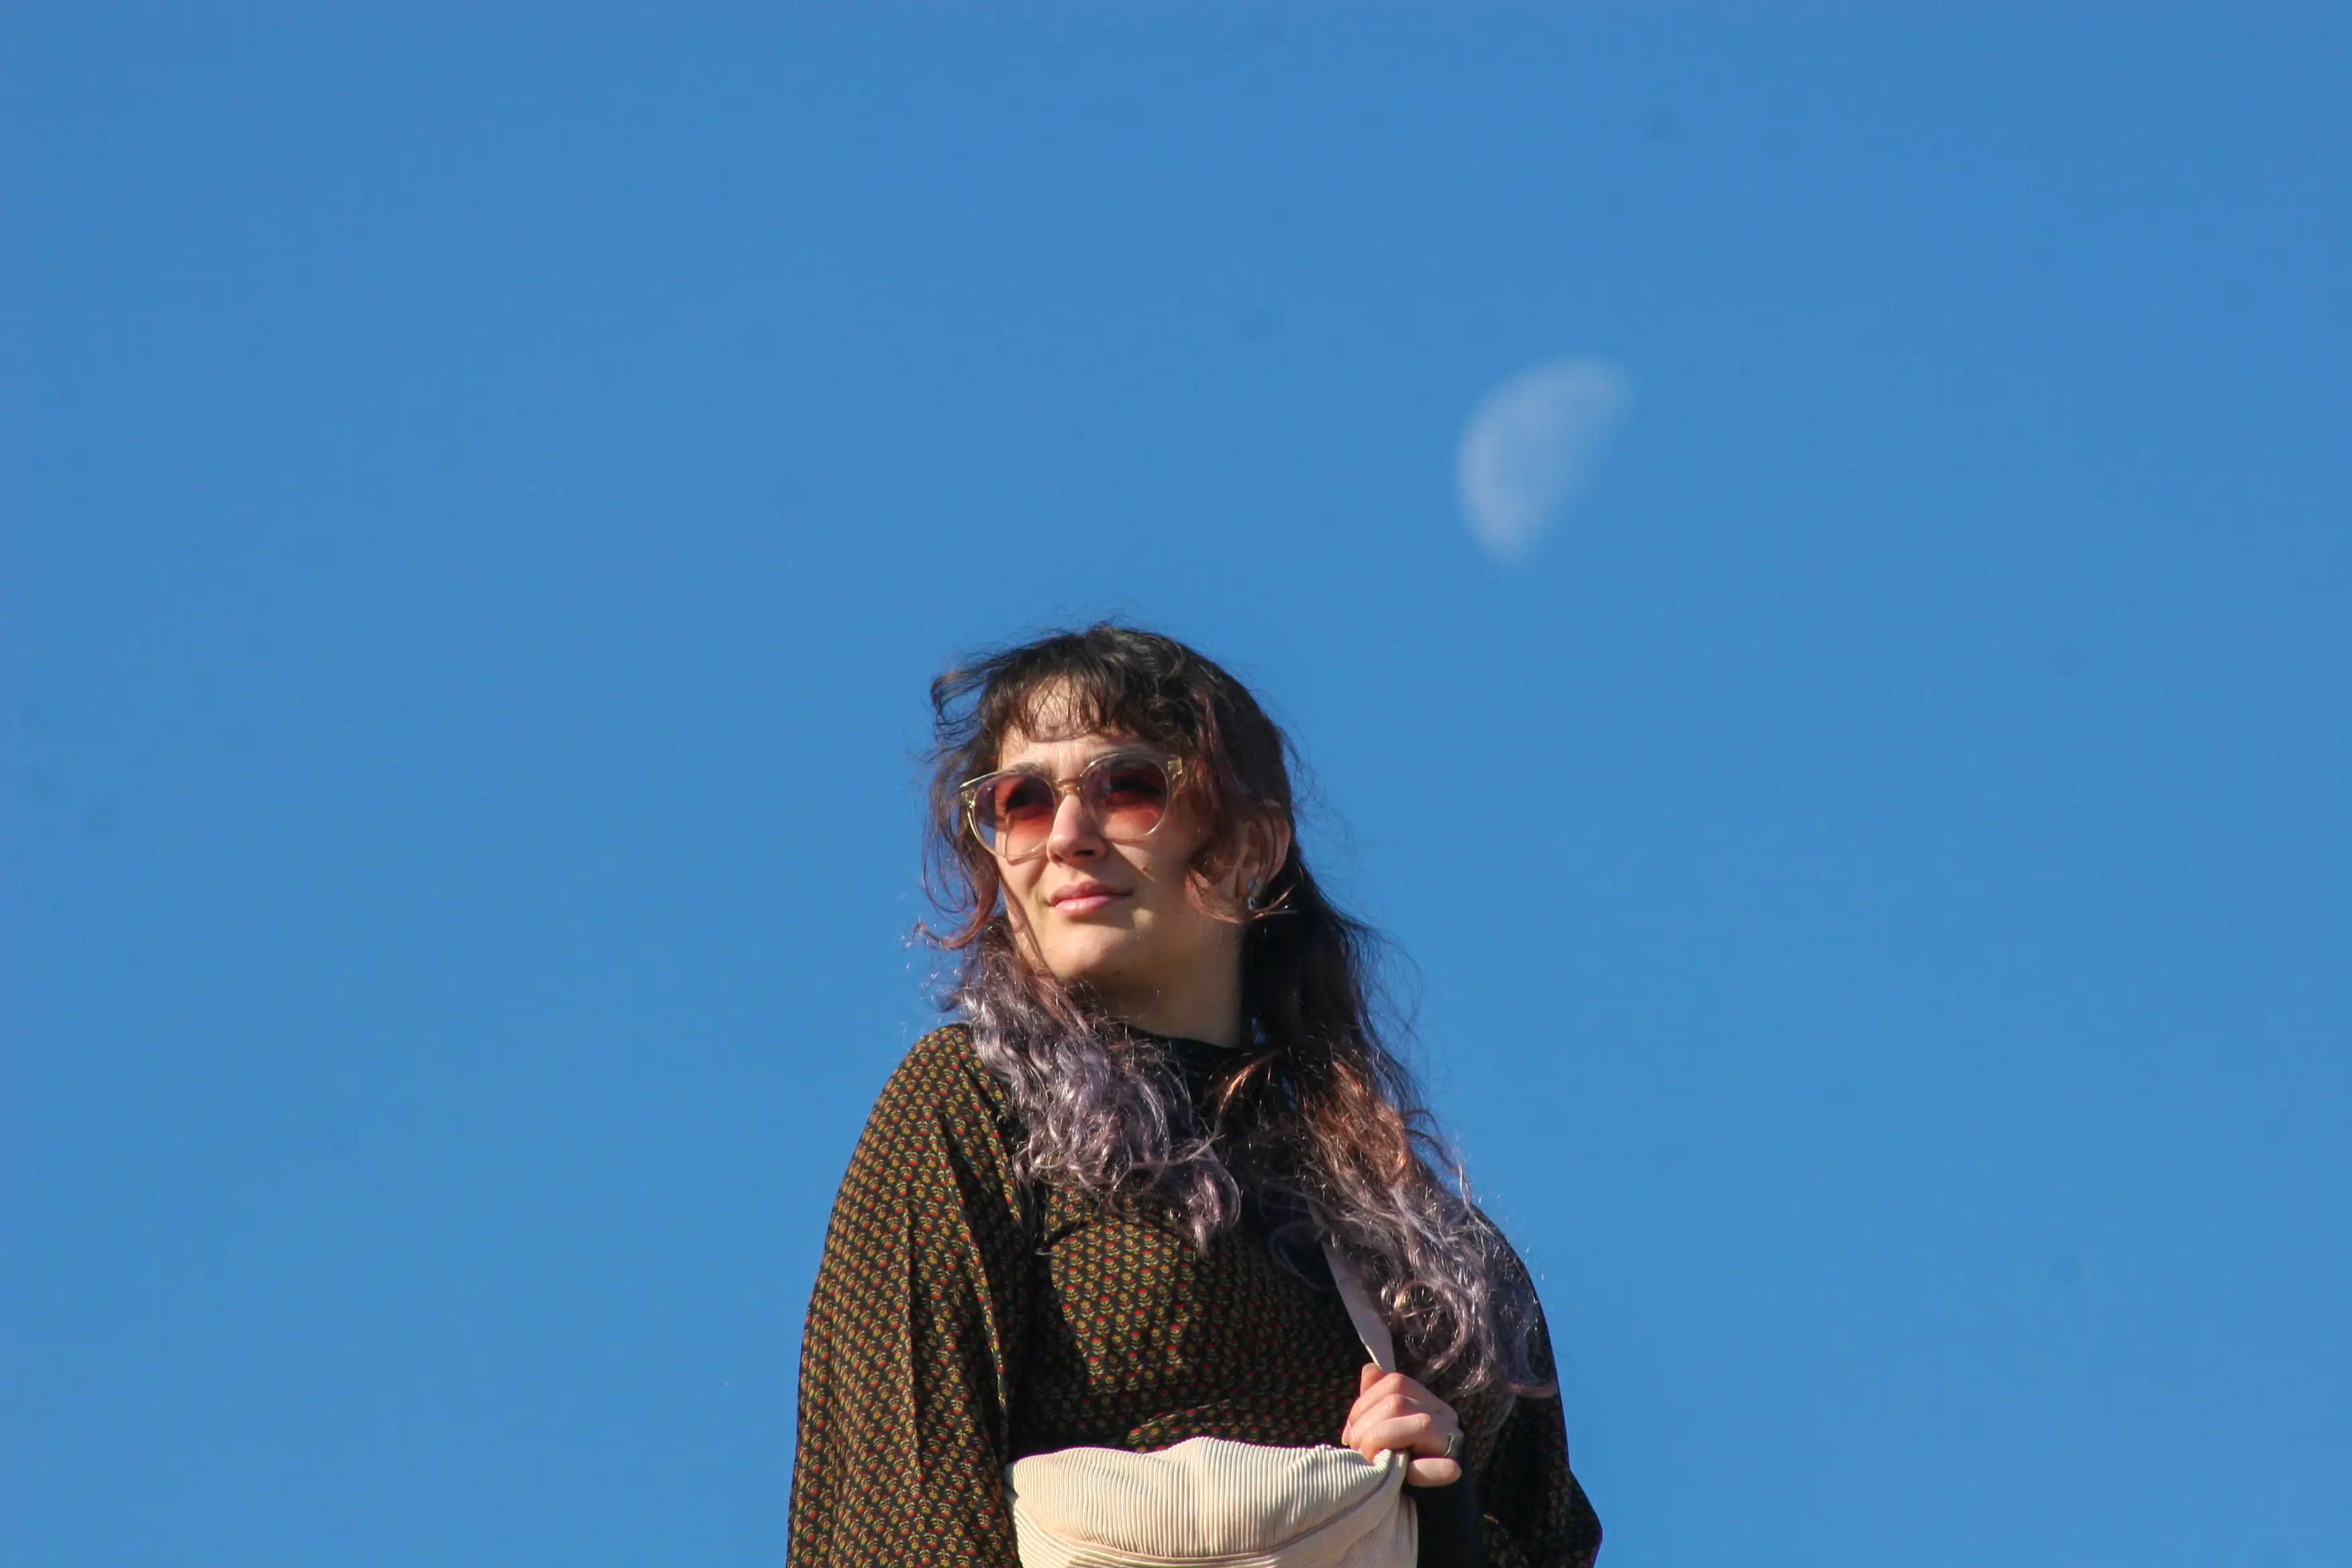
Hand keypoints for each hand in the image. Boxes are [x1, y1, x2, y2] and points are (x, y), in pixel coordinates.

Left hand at [1341, 1364, 1464, 1487]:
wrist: (1433, 1508)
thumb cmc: (1402, 1465)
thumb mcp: (1386, 1430)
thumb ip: (1377, 1402)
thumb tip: (1369, 1370)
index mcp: (1427, 1401)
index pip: (1395, 1382)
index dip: (1364, 1403)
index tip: (1349, 1433)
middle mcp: (1444, 1415)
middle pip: (1399, 1401)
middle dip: (1367, 1425)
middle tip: (1356, 1450)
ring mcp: (1453, 1441)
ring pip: (1418, 1423)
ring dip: (1382, 1441)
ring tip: (1370, 1460)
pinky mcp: (1456, 1470)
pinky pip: (1437, 1465)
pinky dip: (1414, 1469)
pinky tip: (1398, 1472)